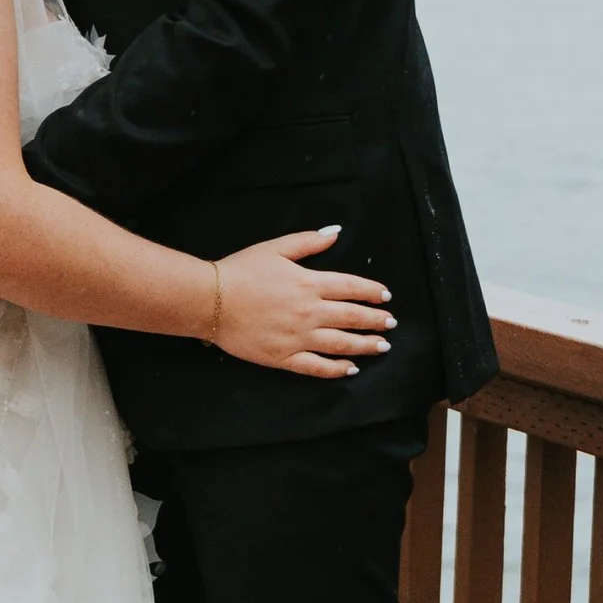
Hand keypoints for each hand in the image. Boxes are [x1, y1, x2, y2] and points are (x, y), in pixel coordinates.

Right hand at [211, 228, 395, 379]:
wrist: (211, 300)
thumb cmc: (240, 270)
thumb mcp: (275, 248)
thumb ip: (308, 242)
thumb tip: (336, 233)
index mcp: (309, 283)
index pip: (351, 287)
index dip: (371, 292)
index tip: (386, 297)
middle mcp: (309, 312)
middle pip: (352, 317)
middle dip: (376, 321)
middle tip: (391, 324)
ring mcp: (298, 337)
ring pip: (341, 344)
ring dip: (366, 345)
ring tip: (382, 347)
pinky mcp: (283, 357)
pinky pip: (317, 367)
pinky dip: (337, 369)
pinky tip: (351, 369)